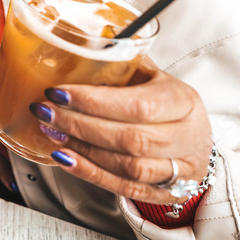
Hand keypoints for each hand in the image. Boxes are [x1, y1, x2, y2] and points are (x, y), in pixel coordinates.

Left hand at [30, 58, 212, 204]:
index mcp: (184, 101)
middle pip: (131, 139)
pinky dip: (90, 173)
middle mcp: (187, 137)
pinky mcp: (164, 193)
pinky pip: (124, 187)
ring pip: (128, 166)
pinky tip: (64, 157)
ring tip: (51, 131)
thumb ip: (121, 64)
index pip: (139, 105)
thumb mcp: (152, 77)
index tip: (57, 92)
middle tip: (45, 112)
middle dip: (80, 126)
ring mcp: (180, 170)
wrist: (194, 141)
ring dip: (83, 149)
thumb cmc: (164, 102)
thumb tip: (78, 45)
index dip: (94, 102)